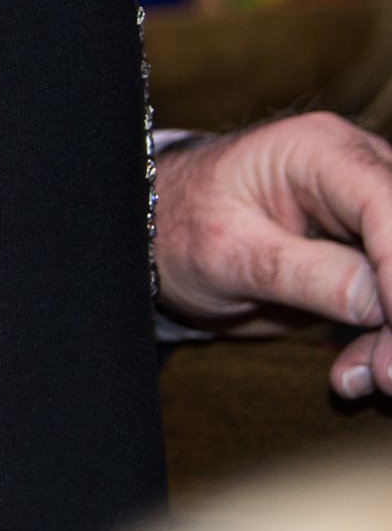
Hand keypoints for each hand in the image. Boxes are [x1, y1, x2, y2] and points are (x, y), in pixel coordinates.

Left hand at [154, 113, 391, 397]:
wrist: (162, 234)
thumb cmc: (182, 227)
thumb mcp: (228, 254)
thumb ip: (304, 274)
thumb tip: (379, 304)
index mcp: (320, 152)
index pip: (387, 206)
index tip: (391, 327)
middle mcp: (358, 172)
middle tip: (385, 374)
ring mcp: (371, 212)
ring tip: (362, 378)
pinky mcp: (372, 251)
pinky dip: (384, 338)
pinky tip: (355, 373)